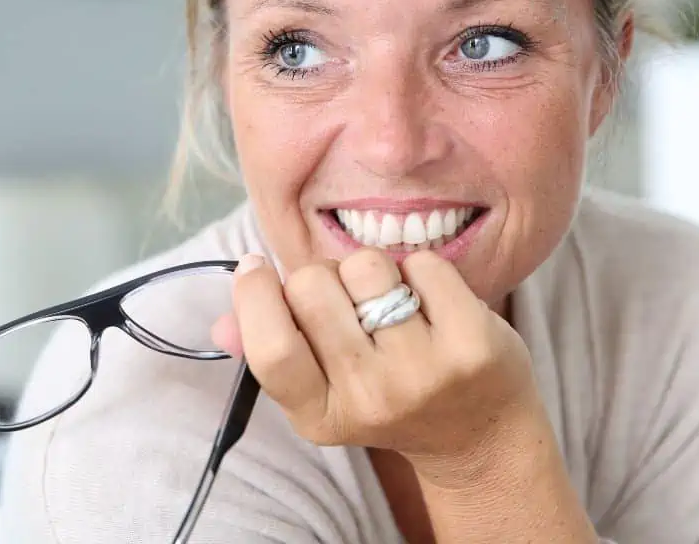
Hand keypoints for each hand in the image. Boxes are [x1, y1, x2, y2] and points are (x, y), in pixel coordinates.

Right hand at [210, 247, 543, 489]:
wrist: (479, 435)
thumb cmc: (386, 394)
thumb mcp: (324, 391)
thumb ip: (269, 351)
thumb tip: (219, 324)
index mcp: (320, 416)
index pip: (271, 348)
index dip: (255, 295)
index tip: (257, 268)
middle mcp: (369, 400)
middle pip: (311, 286)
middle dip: (323, 274)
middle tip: (345, 296)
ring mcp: (423, 374)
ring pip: (367, 266)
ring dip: (374, 269)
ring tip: (391, 301)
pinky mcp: (471, 345)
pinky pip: (423, 264)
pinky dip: (422, 269)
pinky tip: (432, 302)